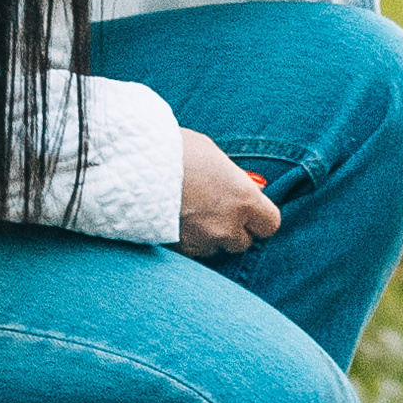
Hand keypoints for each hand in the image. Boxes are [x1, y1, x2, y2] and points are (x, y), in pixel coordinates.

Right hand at [178, 132, 280, 259]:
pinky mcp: (177, 251)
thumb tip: (241, 186)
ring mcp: (201, 242)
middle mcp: (227, 226)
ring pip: (214, 249)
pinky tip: (175, 222)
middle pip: (243, 242)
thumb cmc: (175, 151)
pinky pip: (191, 252)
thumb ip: (231, 177)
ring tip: (191, 214)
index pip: (270, 224)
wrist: (132, 167)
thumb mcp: (212, 155)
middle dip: (234, 230)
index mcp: (244, 199)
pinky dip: (187, 241)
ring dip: (209, 237)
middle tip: (218, 211)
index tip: (250, 209)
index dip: (260, 218)